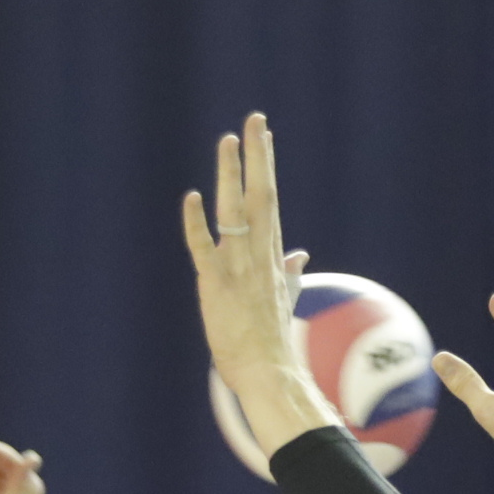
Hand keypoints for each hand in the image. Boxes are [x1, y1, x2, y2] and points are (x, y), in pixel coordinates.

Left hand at [180, 112, 329, 454]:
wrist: (269, 373)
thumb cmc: (272, 342)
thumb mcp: (284, 300)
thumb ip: (292, 274)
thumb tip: (302, 256)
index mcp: (272, 256)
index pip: (269, 200)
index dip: (264, 165)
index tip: (263, 134)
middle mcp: (259, 255)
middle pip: (260, 195)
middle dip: (257, 157)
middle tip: (254, 120)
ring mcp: (238, 267)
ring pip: (235, 212)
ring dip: (231, 175)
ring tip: (229, 140)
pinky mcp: (217, 284)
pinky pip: (204, 248)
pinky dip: (197, 223)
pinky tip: (192, 197)